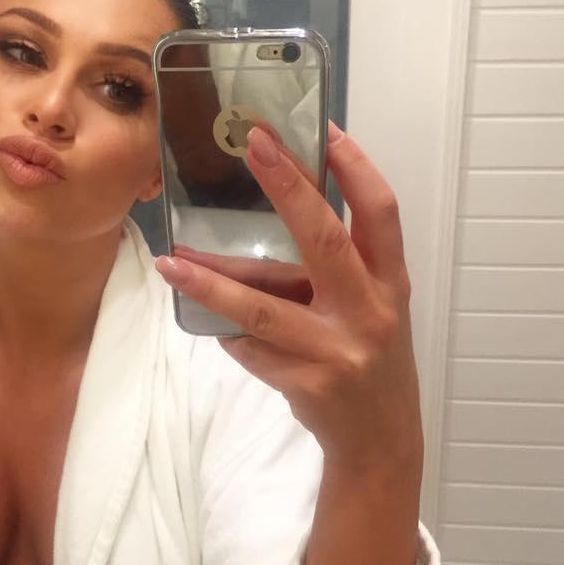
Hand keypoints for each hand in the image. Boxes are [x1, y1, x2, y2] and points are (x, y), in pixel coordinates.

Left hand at [156, 123, 422, 478]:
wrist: (381, 438)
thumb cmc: (372, 359)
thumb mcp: (375, 307)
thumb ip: (342, 266)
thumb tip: (283, 206)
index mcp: (391, 284)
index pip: (380, 212)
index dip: (354, 166)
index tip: (320, 126)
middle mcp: (370, 311)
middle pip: (323, 239)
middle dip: (287, 186)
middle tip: (252, 144)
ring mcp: (337, 350)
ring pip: (262, 307)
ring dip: (211, 283)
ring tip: (171, 261)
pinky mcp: (305, 384)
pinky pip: (249, 347)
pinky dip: (225, 330)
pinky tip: (207, 320)